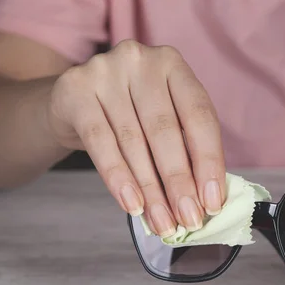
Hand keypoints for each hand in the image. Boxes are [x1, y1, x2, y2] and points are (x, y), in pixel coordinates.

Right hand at [47, 40, 225, 236]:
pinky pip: (101, 143)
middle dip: (180, 183)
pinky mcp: (75, 91)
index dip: (209, 162)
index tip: (213, 202)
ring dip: (151, 191)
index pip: (199, 116)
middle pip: (166, 131)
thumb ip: (183, 149)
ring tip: (162, 223)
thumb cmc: (128, 116)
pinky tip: (133, 205)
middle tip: (188, 220)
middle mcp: (140, 61)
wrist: (72, 103)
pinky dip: (119, 179)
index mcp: (173, 65)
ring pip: (134, 143)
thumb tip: (205, 201)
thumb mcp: (160, 121)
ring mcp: (105, 71)